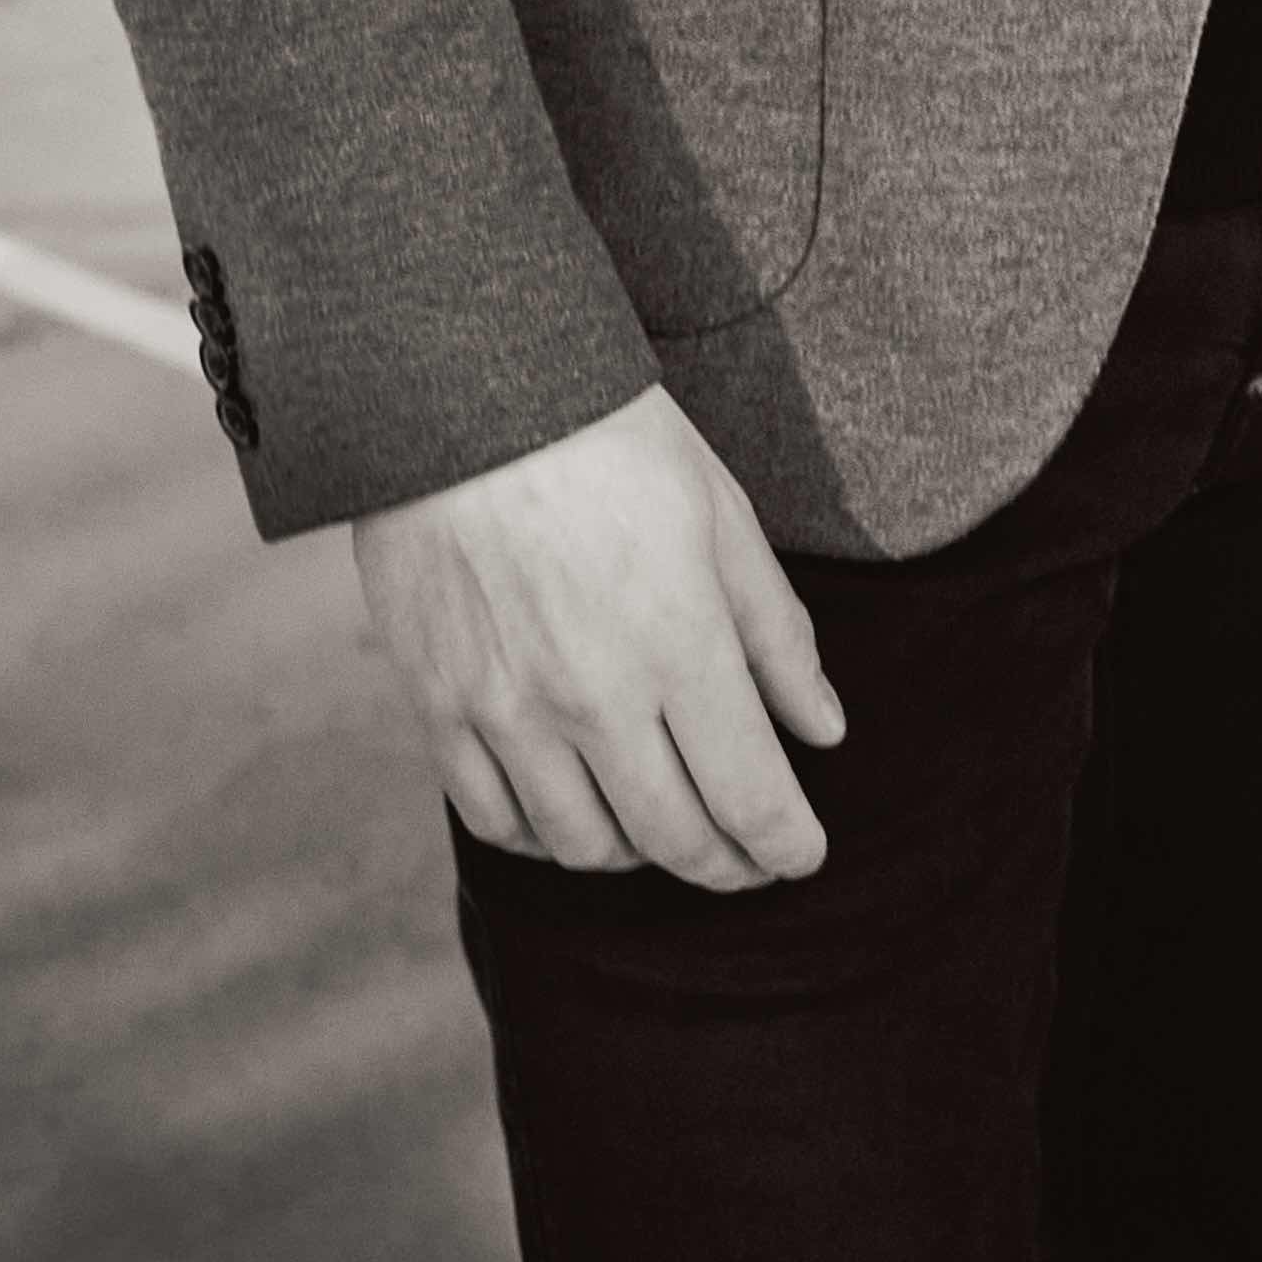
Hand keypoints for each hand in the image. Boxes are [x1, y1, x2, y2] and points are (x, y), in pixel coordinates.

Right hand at [348, 381, 846, 889]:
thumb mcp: (722, 517)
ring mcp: (506, 710)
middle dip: (726, 866)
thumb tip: (823, 730)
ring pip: (583, 845)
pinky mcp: (439, 707)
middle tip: (751, 861)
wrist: (459, 395)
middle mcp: (592, 695)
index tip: (803, 854)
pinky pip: (495, 819)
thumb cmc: (608, 439)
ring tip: (669, 832)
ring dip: (639, 856)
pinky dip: (545, 839)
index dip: (786, 844)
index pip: (749, 793)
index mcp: (679, 641)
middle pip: (672, 837)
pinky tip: (576, 817)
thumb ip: (776, 636)